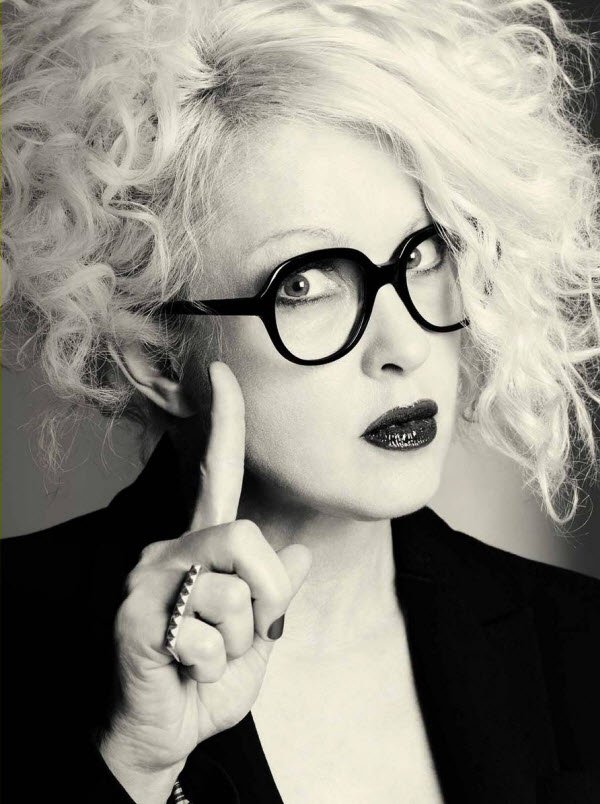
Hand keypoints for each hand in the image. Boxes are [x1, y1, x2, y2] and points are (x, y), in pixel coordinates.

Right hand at [100, 361, 311, 801]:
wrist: (166, 732)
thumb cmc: (207, 680)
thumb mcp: (256, 636)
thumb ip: (274, 594)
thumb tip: (301, 553)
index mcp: (203, 545)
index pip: (217, 474)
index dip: (224, 423)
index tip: (222, 372)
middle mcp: (171, 548)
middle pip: (245, 538)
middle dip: (264, 596)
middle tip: (245, 633)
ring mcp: (149, 579)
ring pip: (232, 593)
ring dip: (237, 642)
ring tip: (208, 656)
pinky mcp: (136, 615)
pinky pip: (206, 634)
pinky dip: (213, 668)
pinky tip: (186, 671)